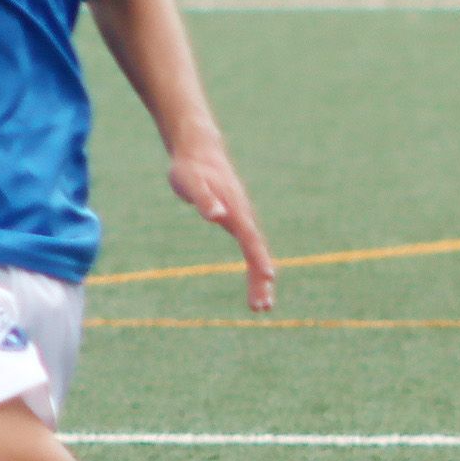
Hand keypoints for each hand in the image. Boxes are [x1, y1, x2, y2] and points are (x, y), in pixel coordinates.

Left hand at [168, 142, 275, 311]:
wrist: (199, 151)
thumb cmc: (191, 169)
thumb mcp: (191, 182)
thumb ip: (204, 199)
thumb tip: (217, 216)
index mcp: (236, 211)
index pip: (251, 240)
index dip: (259, 260)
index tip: (268, 279)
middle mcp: (244, 218)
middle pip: (258, 254)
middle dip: (261, 281)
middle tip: (262, 309)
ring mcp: (243, 221)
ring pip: (257, 254)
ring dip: (261, 280)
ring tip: (261, 306)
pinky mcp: (237, 222)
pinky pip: (251, 249)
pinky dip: (256, 267)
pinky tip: (257, 280)